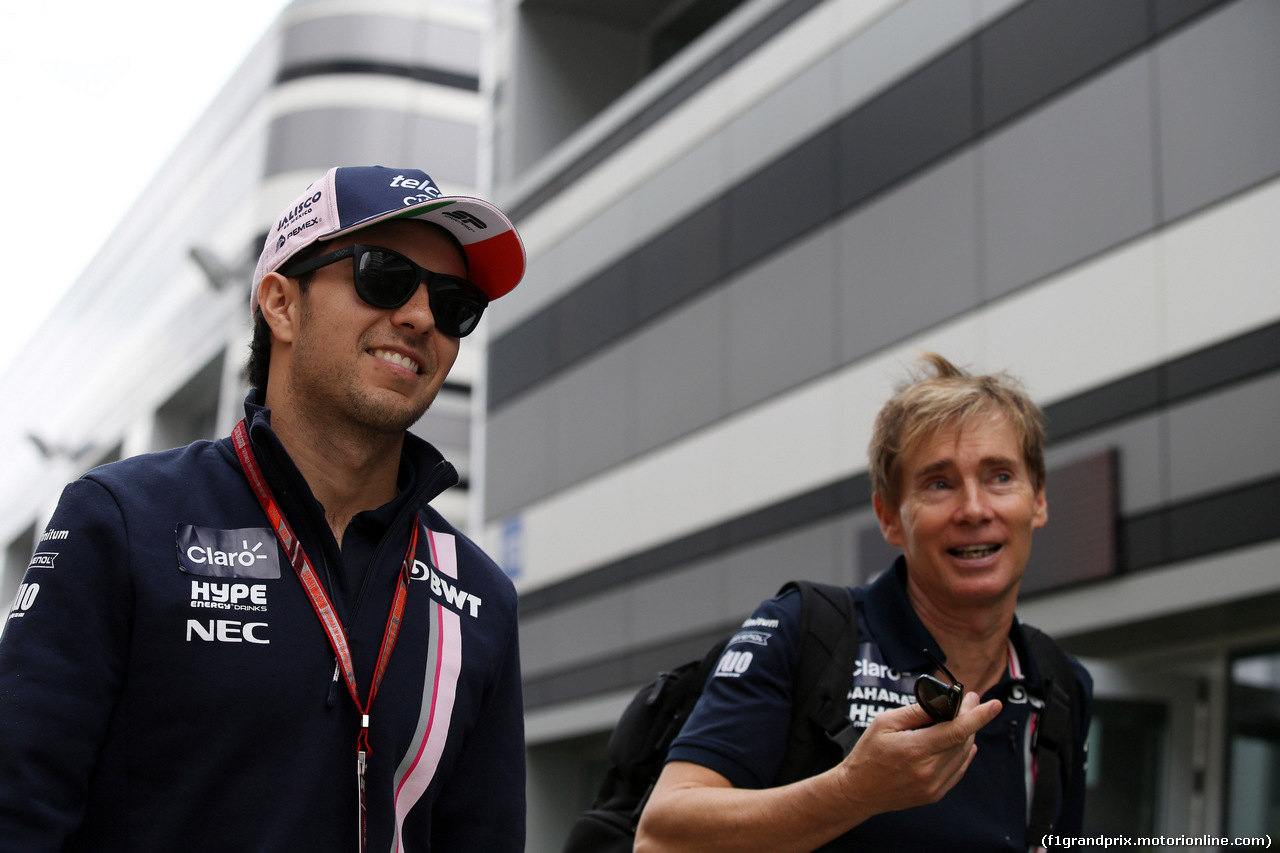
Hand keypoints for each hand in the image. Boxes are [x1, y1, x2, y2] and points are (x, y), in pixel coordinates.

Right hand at [833, 692, 1001, 815]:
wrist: (858, 791)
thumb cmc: (868, 754)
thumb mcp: (885, 723)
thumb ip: (916, 712)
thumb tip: (942, 701)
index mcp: (915, 750)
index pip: (956, 731)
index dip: (978, 716)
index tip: (994, 704)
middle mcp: (929, 771)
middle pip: (963, 740)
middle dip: (970, 718)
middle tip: (969, 701)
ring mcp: (934, 785)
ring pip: (963, 755)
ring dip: (967, 735)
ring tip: (960, 719)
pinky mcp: (935, 794)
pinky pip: (958, 770)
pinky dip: (963, 754)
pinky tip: (962, 743)